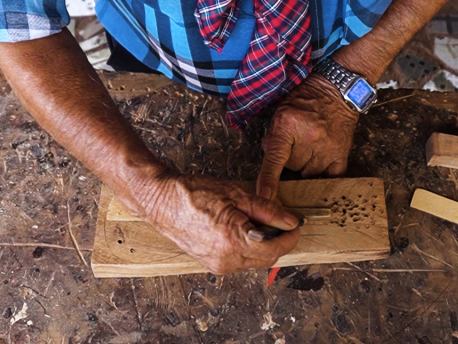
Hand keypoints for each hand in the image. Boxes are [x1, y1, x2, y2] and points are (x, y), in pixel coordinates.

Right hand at [140, 174, 300, 273]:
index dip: (290, 237)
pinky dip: (248, 249)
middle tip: (282, 222)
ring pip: (254, 262)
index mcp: (233, 241)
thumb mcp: (237, 194)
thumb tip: (290, 221)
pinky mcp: (211, 265)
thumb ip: (267, 210)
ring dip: (263, 246)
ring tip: (259, 222)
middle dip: (279, 242)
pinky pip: (239, 261)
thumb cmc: (194, 193)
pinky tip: (244, 230)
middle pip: (267, 258)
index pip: (275, 248)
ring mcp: (217, 265)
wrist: (161, 201)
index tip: (296, 225)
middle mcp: (226, 259)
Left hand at [256, 73, 358, 199]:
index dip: (269, 178)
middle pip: (292, 167)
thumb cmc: (307, 99)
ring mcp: (328, 147)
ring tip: (311, 146)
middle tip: (297, 142)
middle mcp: (309, 137)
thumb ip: (273, 136)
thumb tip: (269, 158)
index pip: (276, 157)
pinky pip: (329, 176)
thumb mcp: (282, 111)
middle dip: (291, 159)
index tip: (265, 196)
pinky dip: (323, 171)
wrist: (337, 90)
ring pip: (308, 174)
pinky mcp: (341, 153)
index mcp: (289, 124)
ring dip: (307, 164)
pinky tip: (322, 157)